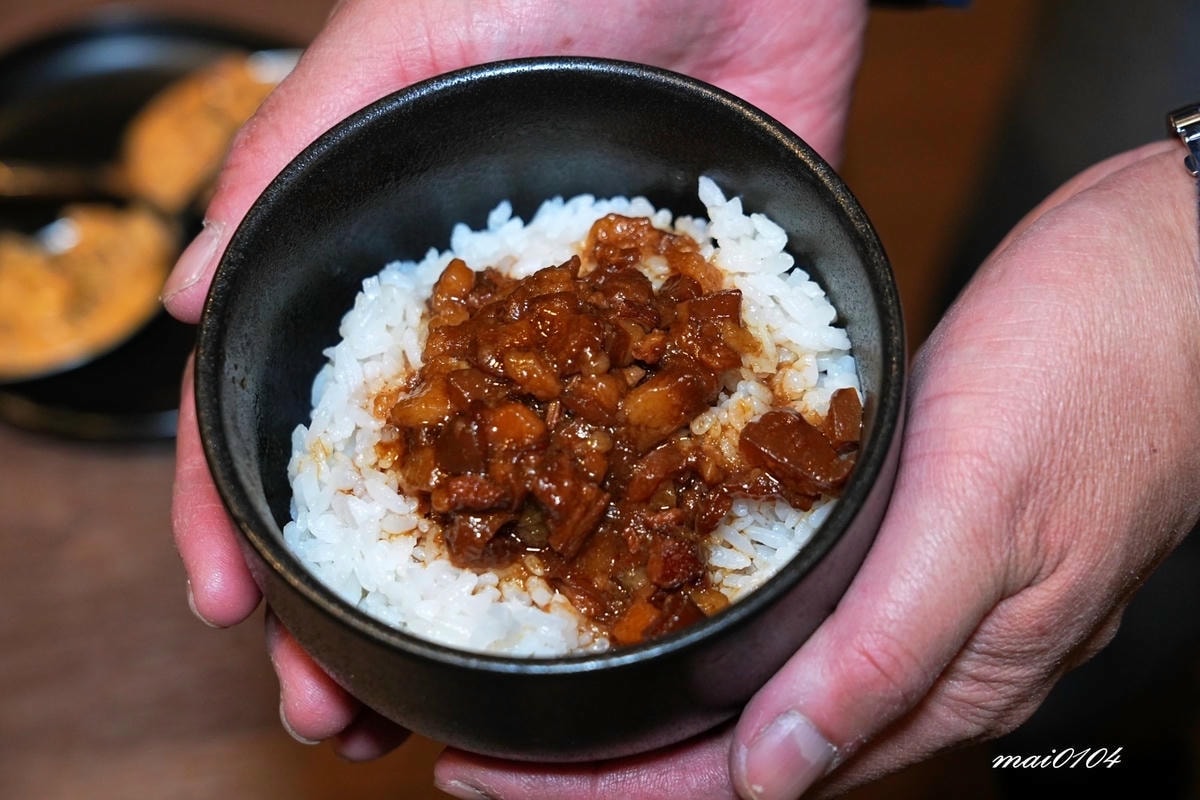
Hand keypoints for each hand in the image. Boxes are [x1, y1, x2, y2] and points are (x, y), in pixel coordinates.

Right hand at [164, 0, 868, 759]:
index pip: (286, 405)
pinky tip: (599, 607)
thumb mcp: (409, 39)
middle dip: (350, 605)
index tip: (228, 607)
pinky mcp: (679, 333)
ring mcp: (578, 340)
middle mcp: (477, 321)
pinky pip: (647, 448)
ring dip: (474, 607)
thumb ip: (300, 150)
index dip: (240, 509)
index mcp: (389, 262)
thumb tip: (191, 291)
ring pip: (512, 498)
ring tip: (432, 708)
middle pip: (397, 484)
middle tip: (330, 709)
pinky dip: (619, 532)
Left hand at [436, 142, 1199, 796]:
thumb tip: (773, 777)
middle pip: (723, 743)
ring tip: (528, 677)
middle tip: (476, 742)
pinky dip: (681, 609)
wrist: (1163, 281)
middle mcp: (901, 657)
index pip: (739, 780)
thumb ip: (883, 655)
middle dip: (593, 756)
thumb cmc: (1100, 379)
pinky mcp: (885, 535)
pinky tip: (627, 588)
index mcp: (931, 681)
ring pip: (738, 678)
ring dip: (628, 688)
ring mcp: (893, 597)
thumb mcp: (987, 519)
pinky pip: (768, 603)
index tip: (488, 774)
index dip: (602, 790)